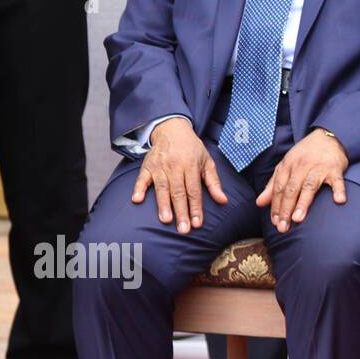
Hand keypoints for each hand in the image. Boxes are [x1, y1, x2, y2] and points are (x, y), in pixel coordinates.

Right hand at [133, 117, 229, 232]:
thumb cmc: (191, 148)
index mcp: (191, 165)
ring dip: (163, 204)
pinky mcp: (147, 166)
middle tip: (183, 230)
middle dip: (181, 212)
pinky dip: (138, 188)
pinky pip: (142, 178)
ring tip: (166, 220)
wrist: (171, 128)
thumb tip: (223, 201)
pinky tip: (136, 199)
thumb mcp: (207, 161)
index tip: (197, 224)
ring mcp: (159, 166)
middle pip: (178, 192)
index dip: (195, 208)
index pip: (194, 190)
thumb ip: (214, 182)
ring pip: (162, 188)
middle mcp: (175, 166)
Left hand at [256, 129, 348, 231]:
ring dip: (303, 203)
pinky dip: (339, 190)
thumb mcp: (285, 166)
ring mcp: (318, 167)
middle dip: (285, 209)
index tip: (274, 222)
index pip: (278, 189)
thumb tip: (259, 203)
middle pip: (290, 190)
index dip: (275, 206)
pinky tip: (339, 201)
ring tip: (297, 219)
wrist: (327, 137)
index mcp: (286, 166)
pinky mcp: (335, 168)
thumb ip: (272, 186)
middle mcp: (300, 167)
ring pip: (309, 186)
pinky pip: (337, 180)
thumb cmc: (304, 155)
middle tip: (282, 227)